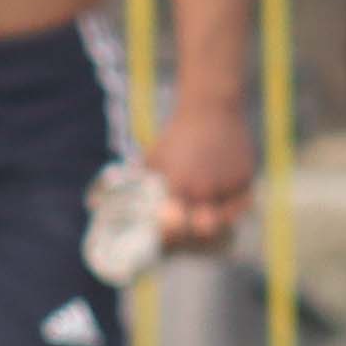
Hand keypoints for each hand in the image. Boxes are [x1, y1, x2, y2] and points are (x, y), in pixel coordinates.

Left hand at [150, 105, 256, 254]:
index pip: (173, 228)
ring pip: (227, 220)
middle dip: (197, 235)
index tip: (164, 237)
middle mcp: (205, 189)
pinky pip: (241, 203)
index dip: (169, 237)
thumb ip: (137, 184)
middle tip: (188, 230)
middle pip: (204, 232)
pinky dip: (233, 204)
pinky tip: (224, 197)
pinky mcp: (247, 179)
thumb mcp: (153, 158)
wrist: (212, 108)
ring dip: (217, 221)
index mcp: (178, 185)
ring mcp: (229, 186)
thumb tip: (97, 201)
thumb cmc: (177, 134)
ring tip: (207, 214)